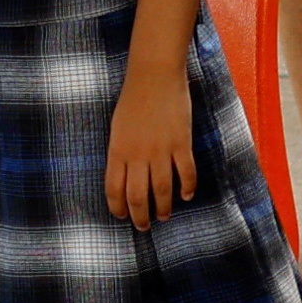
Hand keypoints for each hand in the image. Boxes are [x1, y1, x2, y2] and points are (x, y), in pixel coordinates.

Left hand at [104, 60, 195, 224]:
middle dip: (140, 216)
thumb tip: (126, 177)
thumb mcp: (118, 128)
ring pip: (162, 190)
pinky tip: (186, 196)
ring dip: (163, 208)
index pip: (114, 190)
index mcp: (118, 151)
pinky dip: (187, 188)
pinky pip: (186, 173)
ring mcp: (160, 150)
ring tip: (164, 216)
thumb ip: (121, 153)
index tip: (122, 216)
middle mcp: (137, 155)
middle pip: (138, 196)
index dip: (118, 208)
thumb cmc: (133, 99)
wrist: (154, 76)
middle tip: (144, 226)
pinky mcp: (181, 143)